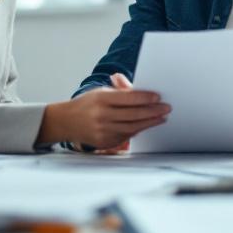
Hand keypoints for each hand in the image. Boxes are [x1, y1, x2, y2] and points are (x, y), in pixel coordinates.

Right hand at [44, 79, 168, 149]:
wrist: (66, 121)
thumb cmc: (87, 104)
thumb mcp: (101, 92)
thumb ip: (121, 91)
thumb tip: (141, 90)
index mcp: (101, 99)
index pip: (129, 98)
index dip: (145, 98)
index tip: (158, 97)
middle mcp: (102, 115)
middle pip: (133, 114)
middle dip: (153, 111)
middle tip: (166, 108)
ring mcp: (103, 130)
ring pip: (132, 127)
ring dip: (149, 122)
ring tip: (161, 118)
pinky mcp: (104, 142)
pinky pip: (126, 136)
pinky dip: (138, 130)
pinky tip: (146, 125)